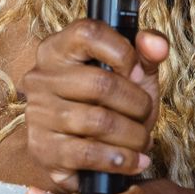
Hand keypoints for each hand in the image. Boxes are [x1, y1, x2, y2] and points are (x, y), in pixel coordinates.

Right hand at [20, 21, 169, 192]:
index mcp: (58, 48)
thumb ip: (147, 53)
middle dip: (136, 103)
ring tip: (141, 140)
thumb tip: (156, 44)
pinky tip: (133, 161)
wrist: (87, 152)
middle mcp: (41, 78)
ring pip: (98, 122)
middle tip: (145, 113)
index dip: (123, 52)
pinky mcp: (43, 150)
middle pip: (100, 83)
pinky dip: (120, 160)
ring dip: (133, 136)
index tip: (138, 73)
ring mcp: (38, 115)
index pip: (88, 32)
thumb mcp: (132, 73)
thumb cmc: (110, 104)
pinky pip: (89, 154)